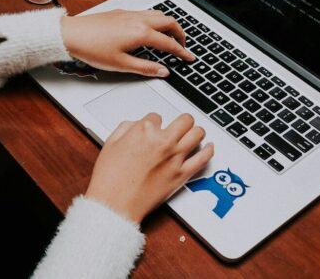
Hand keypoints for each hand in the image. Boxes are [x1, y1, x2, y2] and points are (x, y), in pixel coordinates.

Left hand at [60, 9, 195, 77]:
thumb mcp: (121, 65)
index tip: (189, 57)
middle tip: (182, 46)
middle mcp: (138, 19)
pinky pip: (146, 13)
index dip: (182, 52)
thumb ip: (145, 68)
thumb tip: (162, 71)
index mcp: (141, 33)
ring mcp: (129, 13)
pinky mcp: (121, 12)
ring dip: (168, 25)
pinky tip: (149, 30)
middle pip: (169, 22)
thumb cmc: (91, 49)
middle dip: (180, 34)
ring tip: (169, 37)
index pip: (169, 43)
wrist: (71, 34)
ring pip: (158, 14)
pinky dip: (155, 20)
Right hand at [85, 113, 213, 222]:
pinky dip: (208, 150)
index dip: (154, 123)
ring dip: (196, 131)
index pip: (157, 116)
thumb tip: (135, 124)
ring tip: (194, 133)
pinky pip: (203, 158)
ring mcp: (175, 158)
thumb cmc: (110, 178)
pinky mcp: (182, 175)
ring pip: (197, 133)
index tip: (153, 129)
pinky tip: (208, 147)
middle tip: (180, 125)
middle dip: (181, 121)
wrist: (115, 204)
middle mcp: (163, 141)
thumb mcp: (110, 144)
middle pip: (184, 120)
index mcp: (144, 131)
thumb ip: (125, 128)